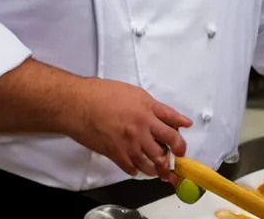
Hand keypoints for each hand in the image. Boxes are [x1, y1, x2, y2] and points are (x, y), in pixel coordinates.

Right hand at [70, 79, 191, 180]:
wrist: (79, 104)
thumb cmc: (103, 93)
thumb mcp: (132, 93)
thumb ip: (150, 106)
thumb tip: (161, 116)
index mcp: (147, 108)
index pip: (173, 120)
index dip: (182, 130)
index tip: (184, 137)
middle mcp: (142, 126)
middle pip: (169, 144)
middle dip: (177, 152)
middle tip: (177, 156)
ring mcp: (130, 142)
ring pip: (153, 162)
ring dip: (159, 166)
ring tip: (159, 167)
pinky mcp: (117, 154)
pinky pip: (133, 169)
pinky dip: (137, 169)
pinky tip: (137, 166)